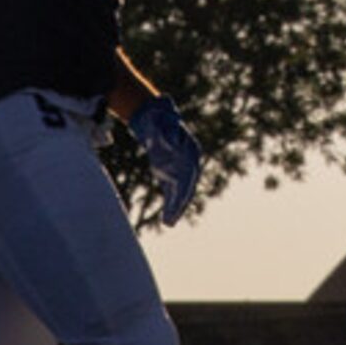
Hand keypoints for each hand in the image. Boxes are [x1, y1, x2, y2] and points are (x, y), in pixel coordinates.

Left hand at [128, 94, 201, 225]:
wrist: (155, 122)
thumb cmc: (159, 121)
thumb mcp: (161, 122)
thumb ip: (166, 131)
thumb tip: (172, 141)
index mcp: (190, 150)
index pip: (190, 173)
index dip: (185, 187)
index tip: (179, 200)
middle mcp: (190, 163)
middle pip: (187, 186)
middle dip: (180, 203)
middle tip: (172, 219)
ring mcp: (181, 170)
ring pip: (181, 193)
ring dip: (175, 209)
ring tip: (169, 224)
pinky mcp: (171, 176)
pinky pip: (172, 194)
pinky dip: (170, 206)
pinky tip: (167, 220)